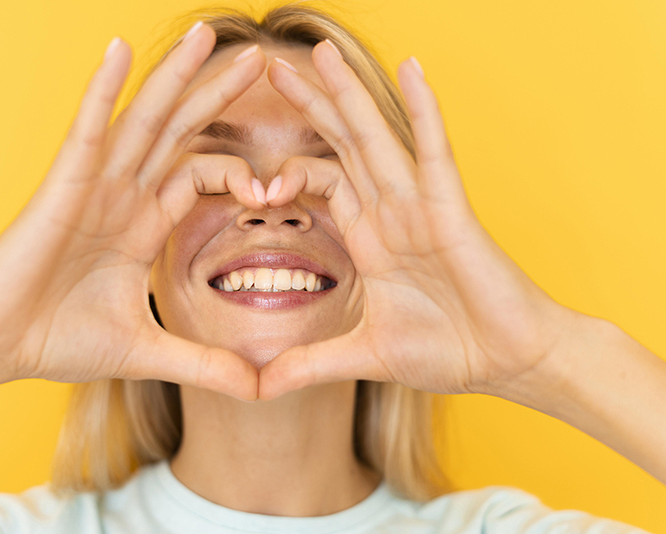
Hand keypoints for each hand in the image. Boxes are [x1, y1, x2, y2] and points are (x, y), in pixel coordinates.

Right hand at [0, 27, 265, 399]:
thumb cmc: (56, 339)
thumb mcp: (148, 351)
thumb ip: (203, 364)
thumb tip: (256, 391)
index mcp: (143, 223)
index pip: (202, 177)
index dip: (242, 173)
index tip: (276, 190)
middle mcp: (123, 195)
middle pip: (181, 133)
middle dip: (219, 96)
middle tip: (261, 60)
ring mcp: (94, 186)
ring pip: (143, 120)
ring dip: (174, 77)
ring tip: (206, 37)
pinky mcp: (62, 187)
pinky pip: (87, 128)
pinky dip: (103, 89)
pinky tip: (120, 51)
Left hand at [259, 42, 576, 399]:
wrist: (509, 362)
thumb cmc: (451, 350)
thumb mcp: (364, 355)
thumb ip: (310, 364)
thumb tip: (259, 388)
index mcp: (369, 238)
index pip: (322, 183)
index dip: (286, 173)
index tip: (252, 185)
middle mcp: (390, 213)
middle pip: (341, 146)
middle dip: (308, 107)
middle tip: (270, 67)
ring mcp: (420, 207)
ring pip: (376, 139)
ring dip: (348, 95)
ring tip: (320, 53)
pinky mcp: (452, 212)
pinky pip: (435, 152)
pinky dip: (425, 111)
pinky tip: (413, 68)